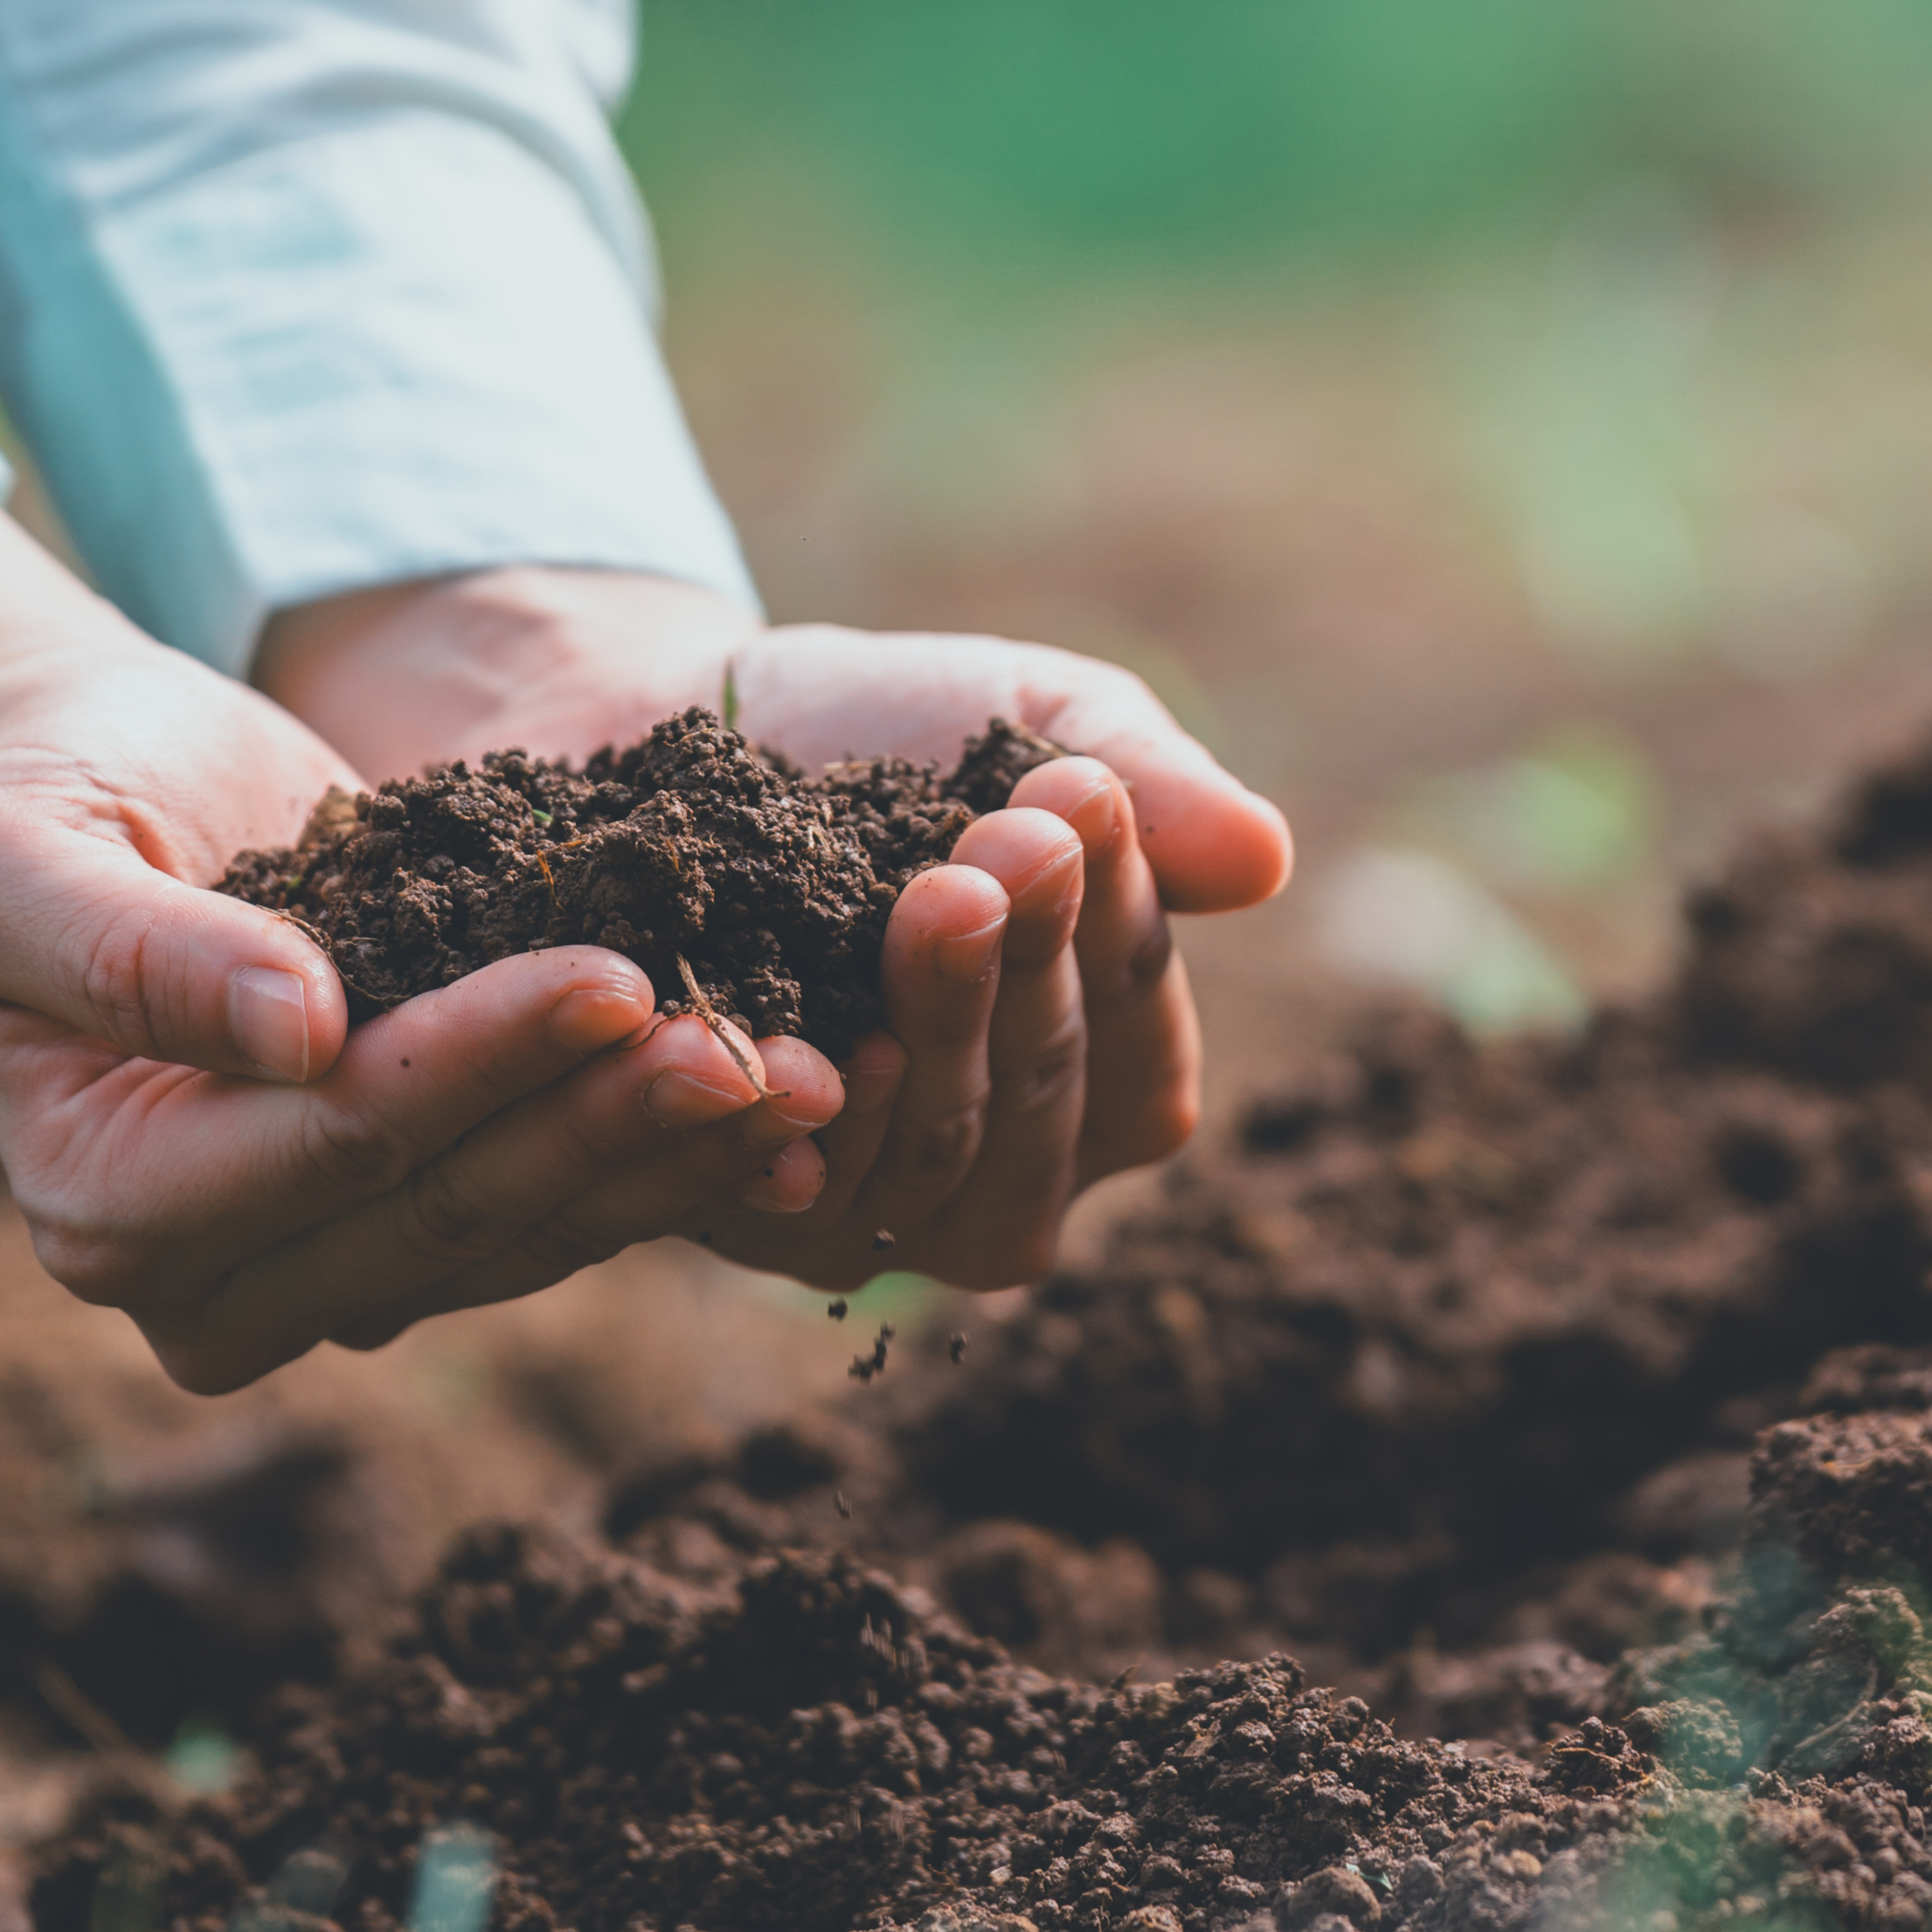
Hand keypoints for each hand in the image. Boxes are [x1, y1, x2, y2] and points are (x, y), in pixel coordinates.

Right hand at [0, 477, 841, 1389]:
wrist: (81, 780)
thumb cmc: (31, 799)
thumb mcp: (27, 852)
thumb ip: (136, 952)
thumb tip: (298, 1030)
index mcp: (108, 1209)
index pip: (335, 1141)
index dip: (481, 1062)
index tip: (617, 974)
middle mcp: (219, 1280)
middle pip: (451, 1211)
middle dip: (612, 1123)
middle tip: (767, 1048)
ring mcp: (334, 1263)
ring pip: (534, 1228)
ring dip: (680, 1154)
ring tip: (823, 1070)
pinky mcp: (430, 1210)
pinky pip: (570, 1202)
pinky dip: (684, 1154)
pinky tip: (804, 1097)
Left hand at [258, 568, 1295, 1288]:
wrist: (666, 721)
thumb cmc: (893, 732)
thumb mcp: (1035, 725)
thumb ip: (1151, 786)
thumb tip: (1265, 858)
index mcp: (1095, 1085)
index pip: (1139, 1052)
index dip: (1124, 936)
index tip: (1079, 795)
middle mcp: (988, 1176)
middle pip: (1041, 1111)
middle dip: (1034, 973)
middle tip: (1009, 843)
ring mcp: (858, 1209)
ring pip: (929, 1159)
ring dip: (941, 1030)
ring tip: (934, 896)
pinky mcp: (718, 1205)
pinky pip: (779, 1194)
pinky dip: (798, 1124)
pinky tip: (807, 1044)